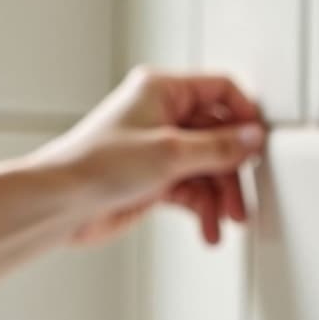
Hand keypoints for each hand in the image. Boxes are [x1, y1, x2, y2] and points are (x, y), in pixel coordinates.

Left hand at [35, 67, 269, 245]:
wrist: (60, 205)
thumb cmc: (96, 166)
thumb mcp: (169, 153)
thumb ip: (218, 147)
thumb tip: (253, 139)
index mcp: (162, 90)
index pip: (220, 90)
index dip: (244, 116)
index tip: (258, 145)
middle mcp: (162, 115)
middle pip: (219, 135)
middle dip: (232, 171)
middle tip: (241, 199)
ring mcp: (159, 148)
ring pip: (208, 168)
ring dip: (219, 197)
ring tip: (225, 221)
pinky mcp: (154, 179)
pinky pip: (193, 190)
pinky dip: (203, 209)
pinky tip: (208, 229)